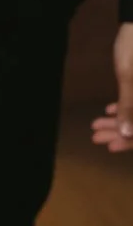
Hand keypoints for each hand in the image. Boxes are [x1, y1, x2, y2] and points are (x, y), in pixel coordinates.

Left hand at [90, 22, 132, 152]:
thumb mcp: (128, 78)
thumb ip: (129, 107)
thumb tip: (128, 134)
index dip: (129, 142)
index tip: (109, 146)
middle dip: (120, 132)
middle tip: (96, 136)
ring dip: (118, 120)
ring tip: (96, 124)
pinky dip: (123, 107)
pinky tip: (108, 110)